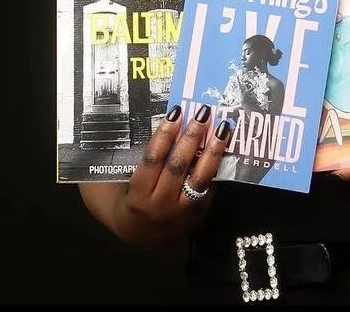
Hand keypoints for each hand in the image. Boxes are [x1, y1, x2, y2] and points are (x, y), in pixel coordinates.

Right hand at [112, 104, 232, 246]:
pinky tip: (224, 148)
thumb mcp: (125, 183)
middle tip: (203, 113)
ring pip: (200, 178)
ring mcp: (182, 211)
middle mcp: (160, 204)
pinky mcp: (198, 214)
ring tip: (223, 127)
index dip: (164, 135)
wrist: (141, 236)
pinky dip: (216, 166)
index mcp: (139, 194)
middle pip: (178, 166)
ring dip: (213, 151)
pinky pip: (210, 187)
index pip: (152, 160)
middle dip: (191, 137)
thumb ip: (139, 159)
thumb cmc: (131, 199)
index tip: (176, 112)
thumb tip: (161, 123)